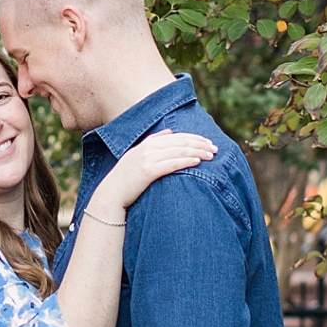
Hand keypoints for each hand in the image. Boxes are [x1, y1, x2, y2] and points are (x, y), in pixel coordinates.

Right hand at [86, 129, 214, 228]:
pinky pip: (171, 164)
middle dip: (200, 144)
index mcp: (147, 144)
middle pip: (180, 142)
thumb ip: (153, 141)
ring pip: (178, 151)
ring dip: (197, 152)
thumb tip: (169, 131)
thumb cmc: (126, 179)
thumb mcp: (136, 155)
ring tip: (211, 155)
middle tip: (215, 148)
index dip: (194, 138)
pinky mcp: (147, 171)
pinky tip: (197, 161)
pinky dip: (185, 161)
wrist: (111, 195)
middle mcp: (147, 148)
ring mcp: (146, 159)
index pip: (176, 136)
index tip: (208, 142)